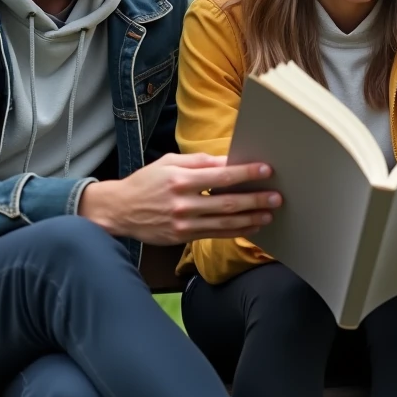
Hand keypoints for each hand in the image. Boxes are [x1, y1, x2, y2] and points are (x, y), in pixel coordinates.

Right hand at [79, 153, 280, 244]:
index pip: (220, 176)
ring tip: (270, 214)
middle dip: (255, 199)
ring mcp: (183, 222)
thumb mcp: (168, 163)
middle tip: (276, 197)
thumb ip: (198, 161)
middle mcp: (183, 202)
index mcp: (180, 178)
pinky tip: (252, 226)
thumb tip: (227, 160)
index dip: (245, 173)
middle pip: (227, 202)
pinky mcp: (183, 237)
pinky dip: (236, 231)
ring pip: (224, 221)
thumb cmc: (146, 182)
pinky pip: (215, 234)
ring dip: (250, 218)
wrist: (119, 210)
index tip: (266, 170)